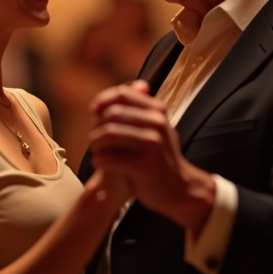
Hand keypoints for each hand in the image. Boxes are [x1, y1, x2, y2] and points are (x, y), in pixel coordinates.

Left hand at [88, 81, 214, 231]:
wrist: (179, 189)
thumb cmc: (161, 158)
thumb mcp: (157, 128)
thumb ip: (142, 108)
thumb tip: (135, 84)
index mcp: (158, 111)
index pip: (122, 94)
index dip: (102, 100)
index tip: (93, 113)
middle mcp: (157, 124)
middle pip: (112, 114)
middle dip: (97, 126)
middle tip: (94, 140)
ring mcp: (152, 145)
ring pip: (108, 134)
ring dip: (95, 143)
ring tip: (96, 151)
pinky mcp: (143, 166)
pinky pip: (109, 157)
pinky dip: (99, 160)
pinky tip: (100, 163)